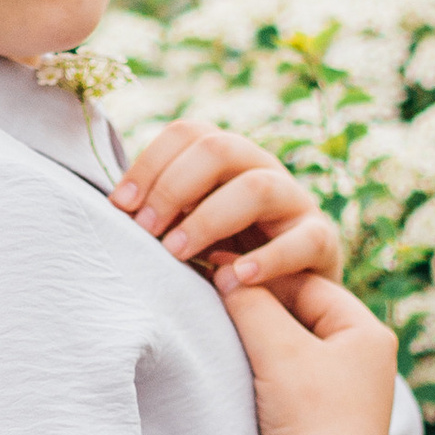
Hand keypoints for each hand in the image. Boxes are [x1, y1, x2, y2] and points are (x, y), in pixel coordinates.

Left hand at [111, 118, 342, 292]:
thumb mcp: (188, 231)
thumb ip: (160, 215)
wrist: (288, 300)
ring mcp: (295, 202)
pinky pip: (303, 240)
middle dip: (174, 187)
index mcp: (227, 159)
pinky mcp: (322, 241)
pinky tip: (233, 280)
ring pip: (258, 187)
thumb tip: (112, 210)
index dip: (148, 163)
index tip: (119, 207)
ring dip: (209, 218)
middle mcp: (262, 168)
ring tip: (178, 254)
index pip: (187, 133)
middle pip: (220, 148)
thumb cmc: (225, 260)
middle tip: (145, 231)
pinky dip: (268, 259)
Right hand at [216, 267, 397, 434]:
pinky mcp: (334, 415)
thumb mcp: (277, 352)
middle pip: (303, 313)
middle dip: (260, 307)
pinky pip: (298, 375)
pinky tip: (245, 370)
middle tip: (217, 300)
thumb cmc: (311, 419)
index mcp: (368, 333)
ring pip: (298, 344)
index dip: (260, 277)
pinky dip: (272, 367)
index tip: (217, 273)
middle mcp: (368, 357)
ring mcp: (353, 388)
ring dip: (263, 338)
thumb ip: (250, 304)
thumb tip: (224, 271)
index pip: (307, 285)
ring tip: (227, 333)